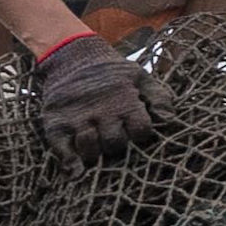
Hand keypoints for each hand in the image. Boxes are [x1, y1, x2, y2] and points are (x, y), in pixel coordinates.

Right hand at [35, 33, 167, 162]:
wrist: (72, 55)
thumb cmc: (112, 72)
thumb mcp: (141, 77)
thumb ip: (159, 98)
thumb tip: (170, 120)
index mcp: (125, 100)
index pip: (141, 130)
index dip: (142, 135)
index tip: (138, 131)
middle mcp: (101, 110)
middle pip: (115, 143)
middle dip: (118, 146)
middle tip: (115, 140)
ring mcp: (77, 117)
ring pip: (90, 149)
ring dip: (96, 155)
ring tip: (98, 149)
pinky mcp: (55, 122)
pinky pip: (61, 149)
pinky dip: (69, 163)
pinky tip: (76, 170)